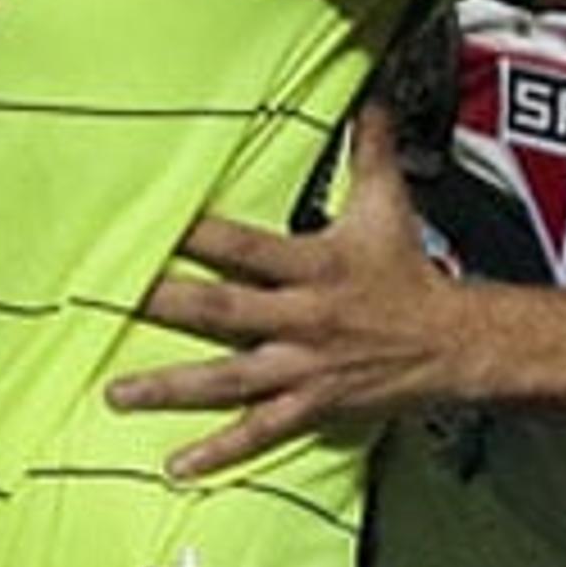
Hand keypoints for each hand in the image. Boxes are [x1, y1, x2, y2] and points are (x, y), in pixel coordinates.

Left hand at [108, 102, 477, 477]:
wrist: (452, 342)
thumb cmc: (408, 272)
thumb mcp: (389, 206)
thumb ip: (372, 151)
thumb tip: (374, 100)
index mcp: (315, 265)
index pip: (246, 246)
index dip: (201, 236)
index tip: (154, 225)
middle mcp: (302, 318)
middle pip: (222, 312)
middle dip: (167, 306)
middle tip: (113, 301)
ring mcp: (302, 367)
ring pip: (228, 379)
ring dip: (171, 387)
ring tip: (117, 394)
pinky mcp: (310, 405)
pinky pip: (259, 431)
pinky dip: (218, 451)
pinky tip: (175, 466)